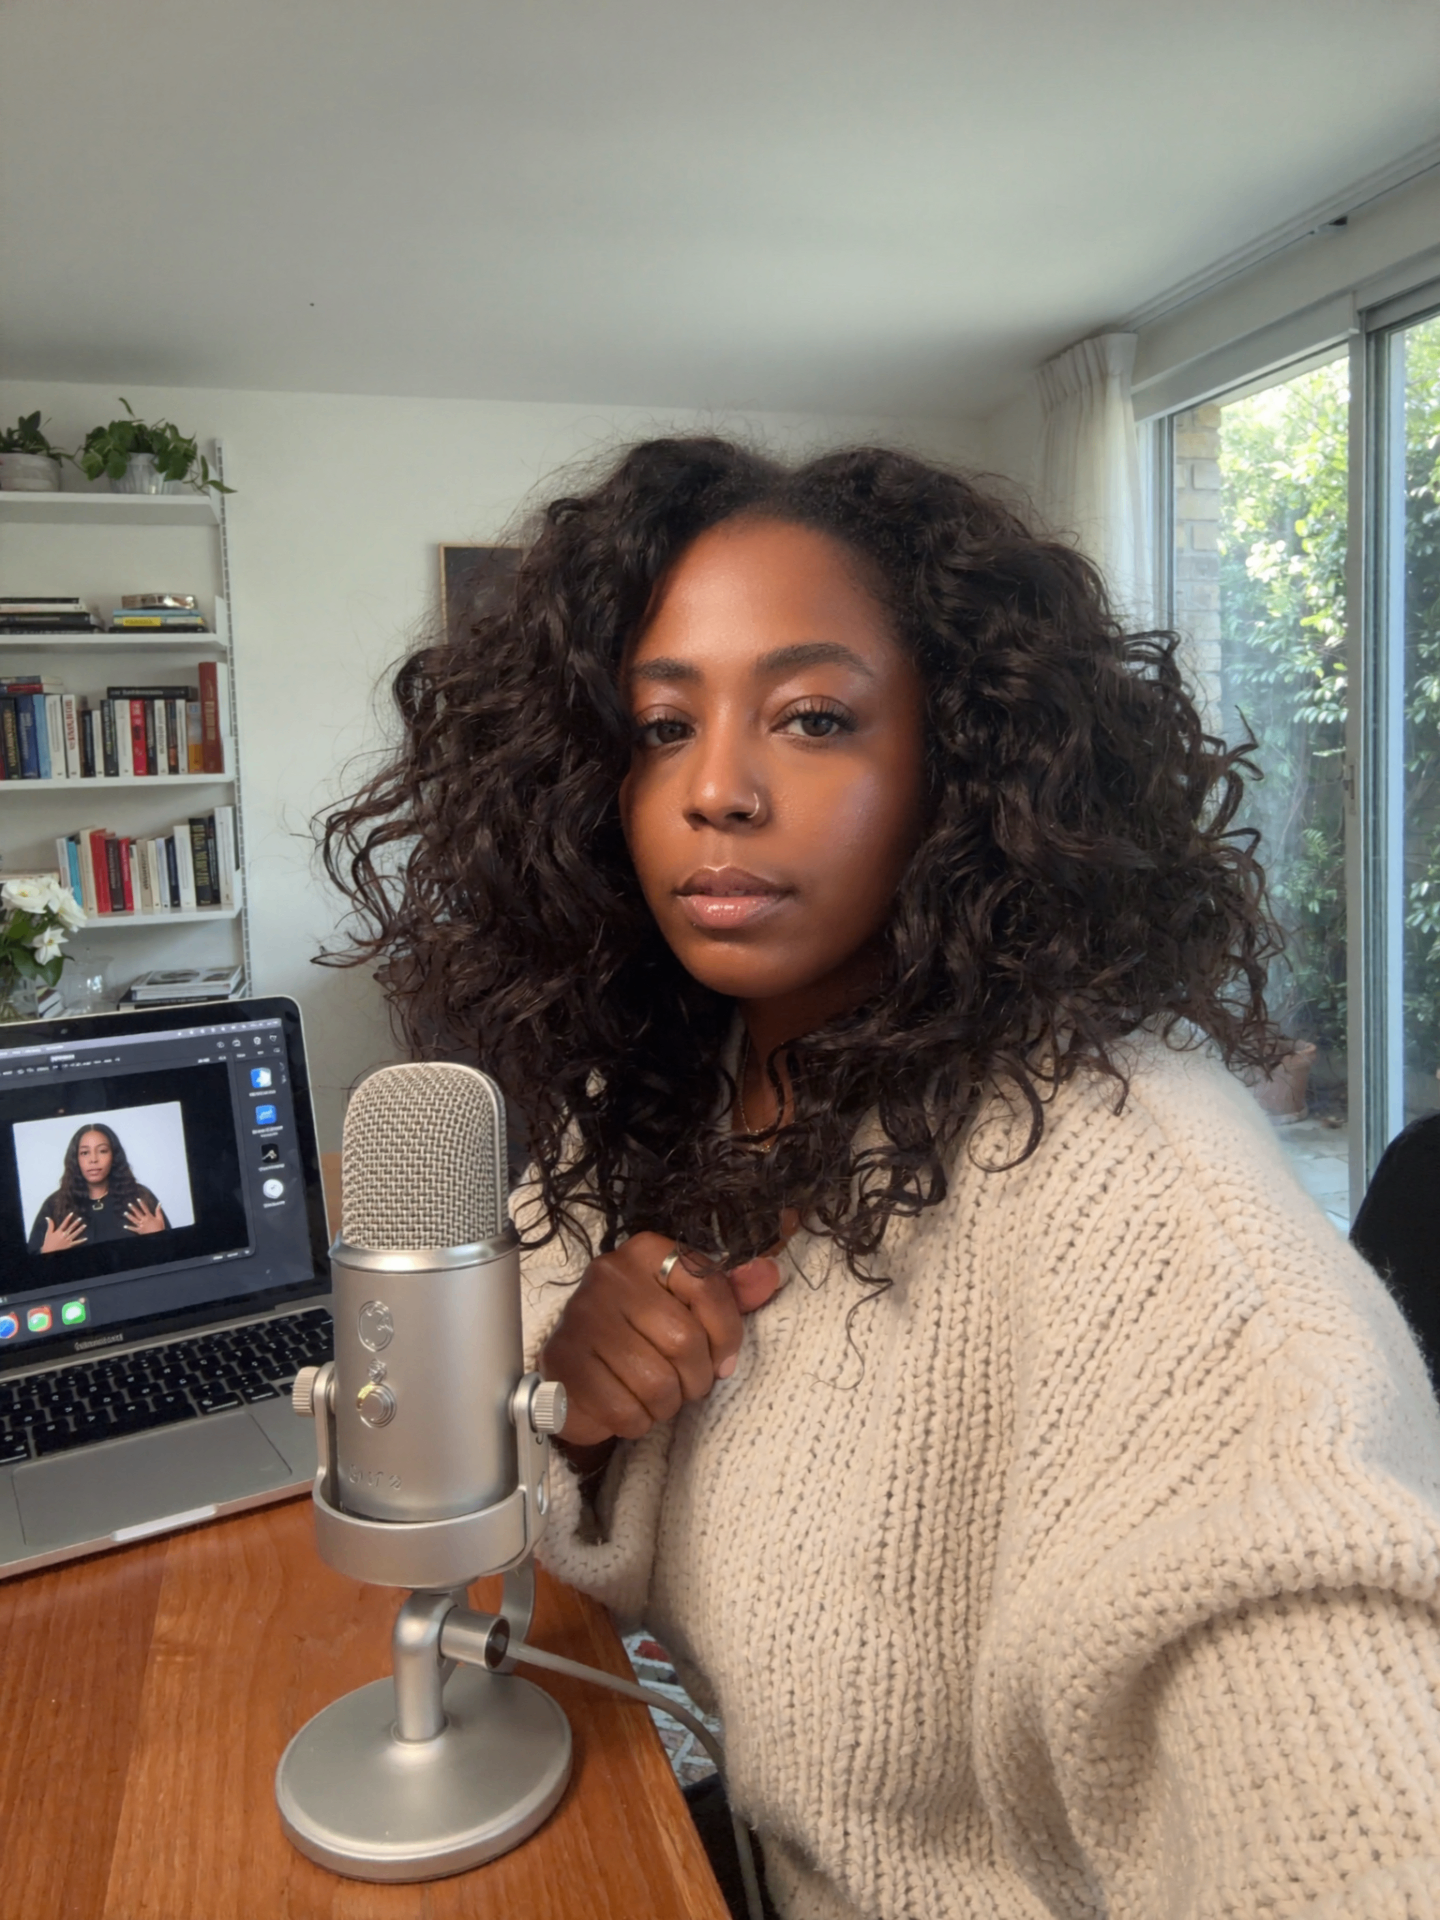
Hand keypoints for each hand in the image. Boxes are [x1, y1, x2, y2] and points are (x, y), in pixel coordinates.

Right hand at [40, 1212, 85, 1252]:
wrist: (49, 1252)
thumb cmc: (48, 1242)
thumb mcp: (48, 1233)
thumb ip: (50, 1225)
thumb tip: (47, 1217)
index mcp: (59, 1232)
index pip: (64, 1224)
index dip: (68, 1218)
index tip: (72, 1214)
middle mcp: (64, 1235)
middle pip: (71, 1228)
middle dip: (76, 1223)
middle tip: (80, 1218)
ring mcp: (67, 1241)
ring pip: (75, 1234)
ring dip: (80, 1229)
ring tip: (85, 1225)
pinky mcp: (69, 1245)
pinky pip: (76, 1243)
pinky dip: (81, 1241)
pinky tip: (86, 1238)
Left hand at [124, 1197, 165, 1234]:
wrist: (158, 1235)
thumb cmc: (159, 1227)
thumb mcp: (160, 1218)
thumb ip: (158, 1211)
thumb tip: (159, 1203)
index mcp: (149, 1216)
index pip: (145, 1208)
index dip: (141, 1203)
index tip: (138, 1199)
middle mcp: (144, 1220)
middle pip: (137, 1213)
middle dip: (133, 1208)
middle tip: (129, 1204)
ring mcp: (141, 1225)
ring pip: (134, 1220)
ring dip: (129, 1216)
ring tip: (125, 1213)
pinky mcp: (140, 1230)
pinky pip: (133, 1229)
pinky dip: (129, 1228)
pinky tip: (124, 1226)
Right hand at [540, 1230, 782, 1448]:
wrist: (578, 1372)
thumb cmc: (644, 1337)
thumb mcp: (690, 1308)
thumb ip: (732, 1293)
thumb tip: (769, 1273)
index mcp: (647, 1252)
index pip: (707, 1287)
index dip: (727, 1334)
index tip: (724, 1358)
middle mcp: (610, 1274)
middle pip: (684, 1340)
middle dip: (696, 1377)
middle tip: (686, 1384)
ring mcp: (582, 1317)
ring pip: (656, 1381)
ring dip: (666, 1403)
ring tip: (656, 1395)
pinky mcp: (564, 1363)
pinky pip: (625, 1409)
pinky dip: (637, 1420)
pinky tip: (629, 1406)